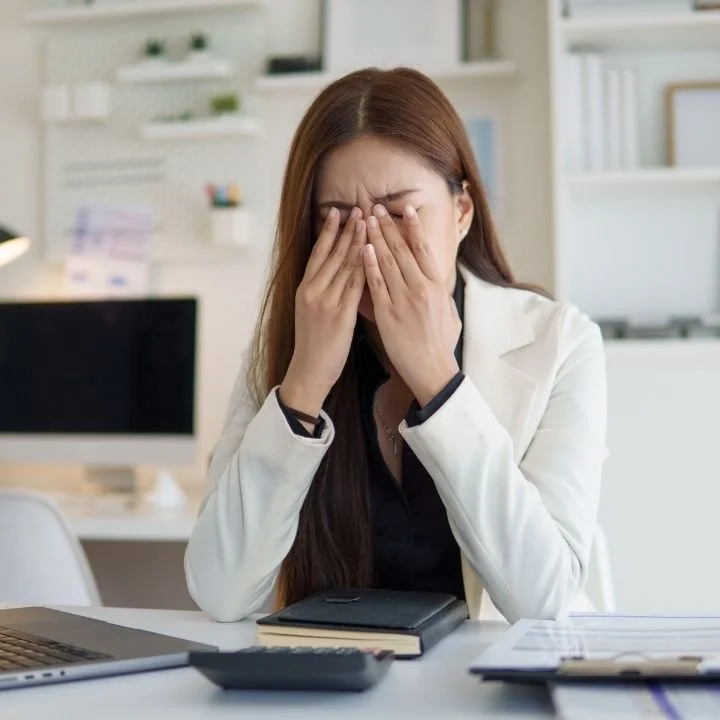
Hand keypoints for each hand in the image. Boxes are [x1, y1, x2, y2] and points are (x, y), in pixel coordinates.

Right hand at [280, 207, 366, 417]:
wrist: (309, 371)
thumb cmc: (314, 345)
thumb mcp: (310, 313)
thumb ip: (321, 292)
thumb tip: (333, 274)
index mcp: (305, 289)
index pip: (318, 253)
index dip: (329, 231)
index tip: (339, 212)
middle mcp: (313, 291)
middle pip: (333, 254)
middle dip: (348, 229)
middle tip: (360, 208)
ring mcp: (325, 301)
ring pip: (345, 265)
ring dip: (358, 241)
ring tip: (369, 222)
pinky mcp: (339, 314)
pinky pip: (355, 285)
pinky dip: (365, 266)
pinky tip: (374, 253)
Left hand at [363, 204, 460, 407]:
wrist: (432, 371)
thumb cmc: (441, 345)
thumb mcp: (450, 314)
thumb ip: (444, 294)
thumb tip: (441, 279)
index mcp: (437, 287)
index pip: (424, 250)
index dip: (413, 227)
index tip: (405, 209)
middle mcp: (422, 289)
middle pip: (403, 250)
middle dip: (388, 226)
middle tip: (376, 207)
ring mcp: (404, 300)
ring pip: (387, 262)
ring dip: (375, 238)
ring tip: (366, 220)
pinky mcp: (388, 314)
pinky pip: (376, 285)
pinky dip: (369, 265)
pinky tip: (362, 249)